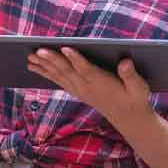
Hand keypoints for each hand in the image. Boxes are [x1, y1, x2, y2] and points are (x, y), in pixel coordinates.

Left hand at [27, 47, 153, 125]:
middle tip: (37, 51)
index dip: (75, 59)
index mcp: (101, 82)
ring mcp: (80, 89)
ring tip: (29, 57)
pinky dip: (46, 73)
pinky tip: (35, 66)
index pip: (86, 69)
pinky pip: (58, 81)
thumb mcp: (139, 87)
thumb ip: (130, 75)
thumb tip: (125, 62)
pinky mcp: (77, 91)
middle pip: (67, 71)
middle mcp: (87, 86)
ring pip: (59, 75)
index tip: (65, 48)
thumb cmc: (135, 98)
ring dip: (43, 66)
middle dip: (51, 60)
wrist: (129, 118)